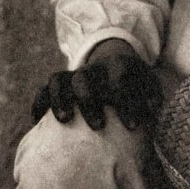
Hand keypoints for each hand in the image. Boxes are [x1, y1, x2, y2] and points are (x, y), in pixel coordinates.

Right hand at [31, 41, 162, 131]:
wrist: (115, 61)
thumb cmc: (134, 81)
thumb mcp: (148, 83)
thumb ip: (152, 95)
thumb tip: (152, 109)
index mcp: (117, 65)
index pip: (119, 79)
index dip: (127, 102)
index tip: (134, 127)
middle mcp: (92, 68)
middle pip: (85, 78)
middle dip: (90, 102)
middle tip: (99, 126)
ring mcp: (73, 75)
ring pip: (59, 80)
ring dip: (59, 99)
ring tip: (65, 121)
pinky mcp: (60, 83)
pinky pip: (43, 89)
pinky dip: (39, 103)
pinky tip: (37, 122)